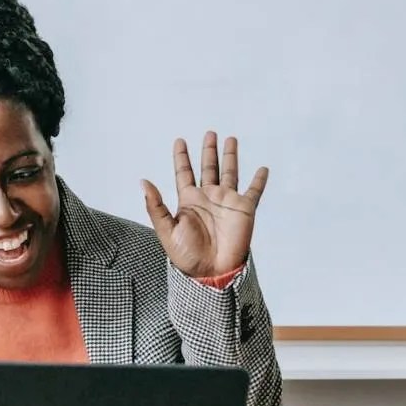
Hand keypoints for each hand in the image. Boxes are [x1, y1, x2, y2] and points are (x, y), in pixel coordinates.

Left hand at [142, 132, 267, 278]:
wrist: (211, 272)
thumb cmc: (187, 256)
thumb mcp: (166, 230)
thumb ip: (155, 206)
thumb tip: (143, 181)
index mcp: (189, 201)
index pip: (184, 173)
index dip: (181, 157)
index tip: (180, 140)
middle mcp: (208, 198)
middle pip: (208, 167)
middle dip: (208, 150)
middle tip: (209, 133)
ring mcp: (227, 202)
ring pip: (229, 172)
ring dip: (230, 156)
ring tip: (230, 139)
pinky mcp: (244, 209)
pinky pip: (254, 191)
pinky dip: (259, 180)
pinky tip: (262, 169)